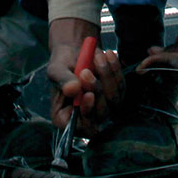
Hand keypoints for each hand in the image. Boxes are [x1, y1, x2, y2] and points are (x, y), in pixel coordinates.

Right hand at [48, 17, 122, 136]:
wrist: (75, 50)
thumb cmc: (62, 62)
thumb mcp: (56, 69)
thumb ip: (63, 80)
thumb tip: (73, 90)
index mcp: (65, 117)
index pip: (82, 127)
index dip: (88, 114)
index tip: (89, 94)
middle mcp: (86, 116)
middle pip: (101, 114)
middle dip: (96, 89)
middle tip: (86, 70)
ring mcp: (103, 107)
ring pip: (114, 99)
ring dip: (106, 75)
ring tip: (97, 56)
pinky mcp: (115, 95)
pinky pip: (121, 86)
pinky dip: (115, 69)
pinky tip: (108, 55)